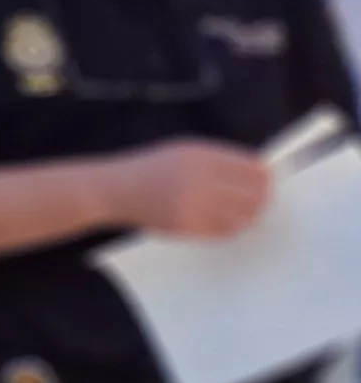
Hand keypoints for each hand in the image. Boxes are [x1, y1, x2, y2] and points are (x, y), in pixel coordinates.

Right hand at [116, 139, 270, 241]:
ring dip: (248, 216)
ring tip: (244, 214)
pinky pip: (224, 231)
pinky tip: (224, 222)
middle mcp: (200, 180)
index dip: (265, 177)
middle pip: (253, 195)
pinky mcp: (187, 226)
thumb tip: (258, 173)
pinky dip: (230, 228)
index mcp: (203, 157)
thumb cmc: (153, 167)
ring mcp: (194, 205)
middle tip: (260, 202)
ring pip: (242, 216)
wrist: (116, 189)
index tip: (266, 182)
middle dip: (261, 199)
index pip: (252, 170)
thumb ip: (219, 158)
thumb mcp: (185, 150)